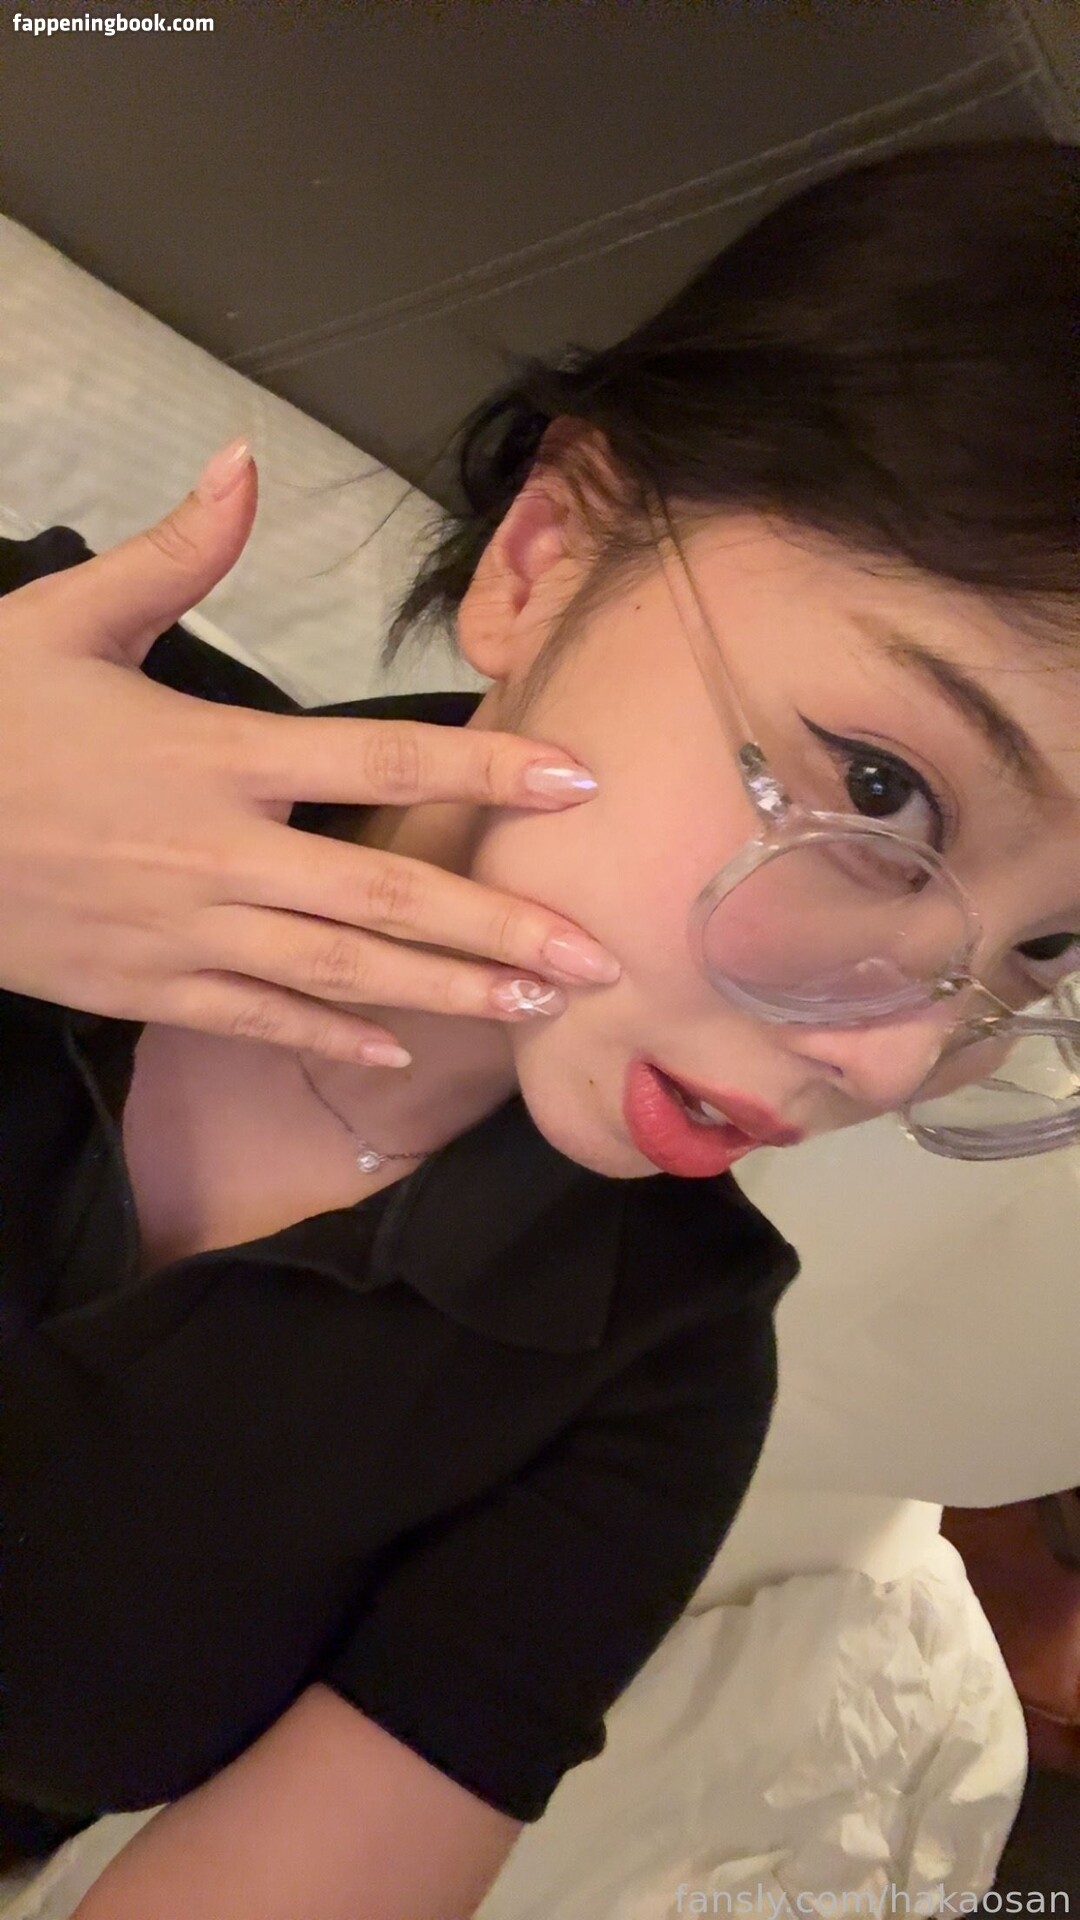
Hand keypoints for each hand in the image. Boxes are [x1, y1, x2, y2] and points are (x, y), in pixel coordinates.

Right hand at [0, 442, 619, 1064]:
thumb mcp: (65, 620)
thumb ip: (172, 554)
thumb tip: (245, 462)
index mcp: (216, 751)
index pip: (379, 752)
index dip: (487, 768)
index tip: (578, 780)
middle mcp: (222, 852)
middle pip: (387, 894)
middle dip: (501, 927)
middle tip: (599, 956)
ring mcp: (188, 932)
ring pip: (343, 970)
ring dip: (448, 991)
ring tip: (538, 1002)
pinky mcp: (148, 987)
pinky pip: (259, 1016)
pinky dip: (333, 1034)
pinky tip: (402, 1049)